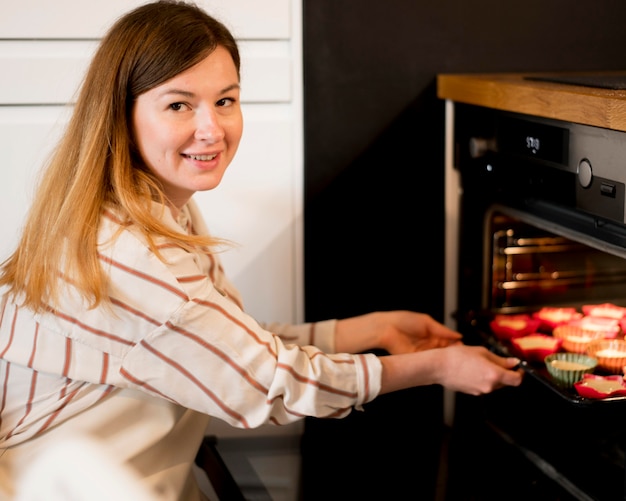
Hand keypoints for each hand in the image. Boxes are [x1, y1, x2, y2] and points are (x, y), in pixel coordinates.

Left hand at [334, 310, 461, 354]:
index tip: (465, 347)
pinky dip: (436, 362)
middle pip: (445, 350)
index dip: (456, 344)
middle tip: (464, 355)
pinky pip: (429, 362)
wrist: (387, 329)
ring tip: (457, 359)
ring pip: (439, 357)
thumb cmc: (404, 321)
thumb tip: (459, 335)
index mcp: (431, 333)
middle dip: (454, 352)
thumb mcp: (427, 322)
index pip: (448, 341)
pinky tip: (445, 363)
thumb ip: (443, 330)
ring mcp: (423, 352)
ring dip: (447, 358)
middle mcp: (428, 344)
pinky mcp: (417, 359)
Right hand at [380, 343, 522, 395]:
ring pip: (493, 384)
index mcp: (494, 375)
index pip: (516, 380)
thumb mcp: (481, 352)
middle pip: (505, 382)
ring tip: (479, 363)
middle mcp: (489, 386)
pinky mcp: (472, 392)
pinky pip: (483, 386)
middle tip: (495, 360)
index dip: (519, 374)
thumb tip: (513, 363)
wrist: (439, 366)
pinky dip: (482, 379)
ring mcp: (480, 391)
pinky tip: (472, 370)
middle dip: (504, 373)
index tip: (518, 367)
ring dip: (492, 375)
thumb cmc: (457, 357)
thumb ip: (500, 359)